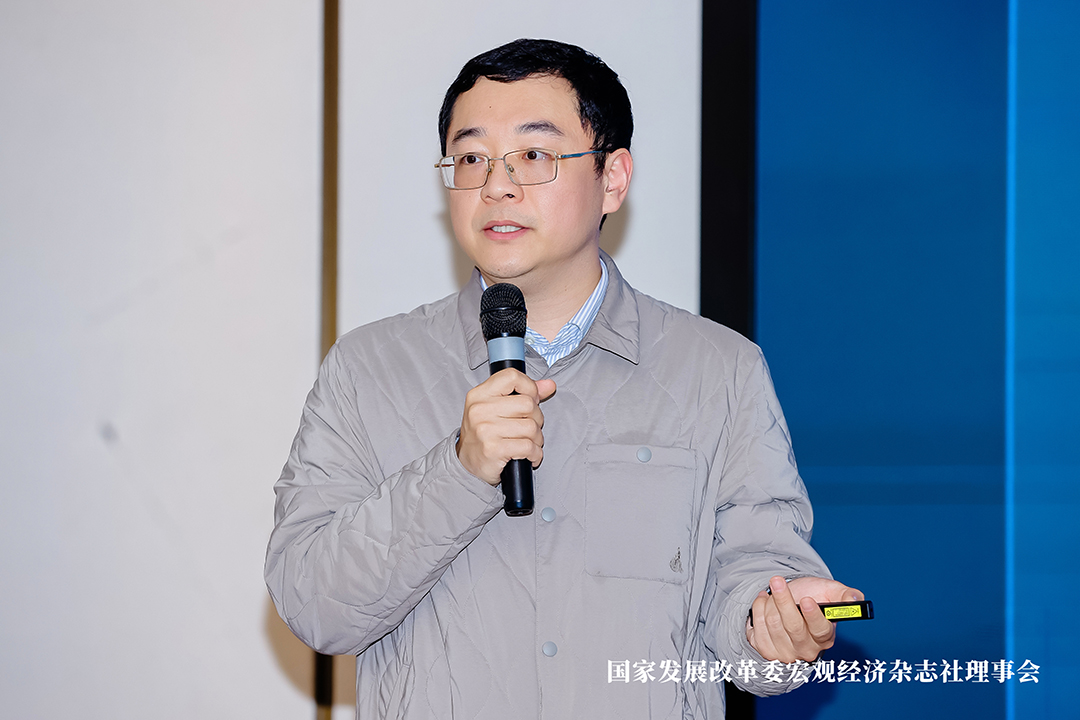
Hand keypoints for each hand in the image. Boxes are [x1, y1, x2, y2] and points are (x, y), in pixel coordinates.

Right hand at [456, 369, 556, 484]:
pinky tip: (529, 455)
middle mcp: (480, 409)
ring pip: (531, 427)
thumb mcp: (496, 408)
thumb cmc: (484, 433)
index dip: (529, 387)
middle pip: (527, 404)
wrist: (466, 463)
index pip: (511, 377)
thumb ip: (523, 393)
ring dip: (537, 438)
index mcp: (480, 394)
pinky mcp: (493, 450)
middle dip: (537, 418)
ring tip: (529, 442)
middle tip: (530, 427)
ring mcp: (485, 430)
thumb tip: (549, 385)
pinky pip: (528, 447)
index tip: (532, 399)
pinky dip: (535, 454)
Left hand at [746, 575, 863, 662]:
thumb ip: (847, 596)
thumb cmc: (814, 597)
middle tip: (777, 580)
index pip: (820, 631)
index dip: (813, 616)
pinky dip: (758, 608)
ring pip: (773, 624)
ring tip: (773, 592)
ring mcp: (785, 653)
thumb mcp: (832, 592)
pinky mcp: (766, 650)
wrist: (791, 603)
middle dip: (783, 600)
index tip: (807, 600)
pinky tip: (764, 601)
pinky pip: (757, 627)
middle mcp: (807, 650)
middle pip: (793, 627)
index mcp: (825, 637)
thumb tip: (855, 600)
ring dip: (770, 601)